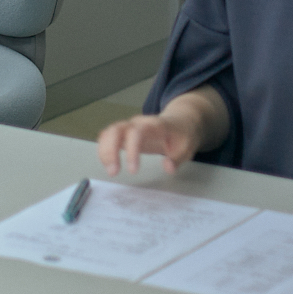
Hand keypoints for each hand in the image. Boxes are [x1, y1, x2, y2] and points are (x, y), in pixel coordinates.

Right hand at [96, 87, 228, 175]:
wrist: (180, 121)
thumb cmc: (182, 135)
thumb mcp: (187, 147)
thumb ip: (178, 158)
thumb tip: (167, 168)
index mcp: (154, 125)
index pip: (137, 131)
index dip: (132, 150)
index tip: (133, 171)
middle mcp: (138, 123)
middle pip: (117, 129)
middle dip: (111, 150)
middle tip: (113, 172)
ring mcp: (130, 126)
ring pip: (110, 132)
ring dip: (105, 151)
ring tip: (110, 171)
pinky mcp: (125, 132)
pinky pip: (108, 136)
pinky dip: (104, 149)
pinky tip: (107, 164)